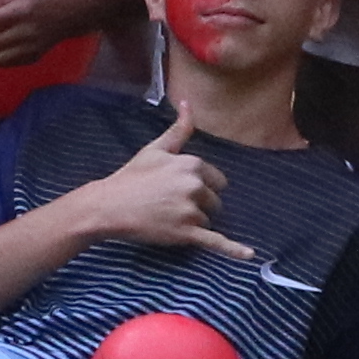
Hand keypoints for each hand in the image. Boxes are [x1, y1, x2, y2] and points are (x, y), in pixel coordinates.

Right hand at [60, 107, 254, 257]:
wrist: (108, 206)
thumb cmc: (131, 176)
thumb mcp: (155, 148)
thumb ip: (178, 129)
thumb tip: (188, 103)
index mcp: (192, 165)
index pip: (216, 181)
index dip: (200, 187)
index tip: (177, 189)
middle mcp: (196, 186)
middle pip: (214, 201)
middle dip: (198, 205)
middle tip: (169, 204)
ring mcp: (192, 211)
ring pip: (208, 220)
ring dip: (193, 222)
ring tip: (167, 218)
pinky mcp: (187, 234)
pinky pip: (216, 242)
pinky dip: (234, 250)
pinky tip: (249, 255)